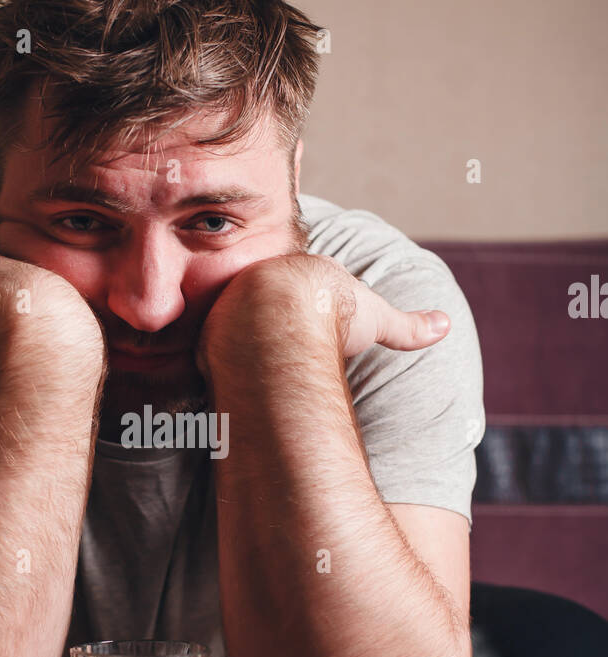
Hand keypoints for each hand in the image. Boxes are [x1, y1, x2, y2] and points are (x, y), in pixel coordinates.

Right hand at [0, 252, 102, 363]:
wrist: (33, 328)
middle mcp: (21, 276)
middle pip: (5, 294)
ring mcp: (52, 298)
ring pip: (38, 313)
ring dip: (30, 333)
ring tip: (19, 361)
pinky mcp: (76, 325)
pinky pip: (64, 337)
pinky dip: (54, 352)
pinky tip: (46, 371)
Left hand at [198, 251, 449, 374]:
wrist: (282, 313)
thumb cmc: (331, 312)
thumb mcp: (376, 317)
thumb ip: (408, 325)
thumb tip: (445, 326)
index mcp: (299, 276)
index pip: (302, 287)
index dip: (306, 305)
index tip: (308, 324)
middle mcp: (263, 284)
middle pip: (263, 303)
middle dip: (266, 322)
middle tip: (275, 350)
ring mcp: (232, 306)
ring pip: (232, 323)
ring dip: (237, 342)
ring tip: (249, 369)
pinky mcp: (210, 332)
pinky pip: (211, 348)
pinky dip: (220, 363)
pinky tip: (228, 380)